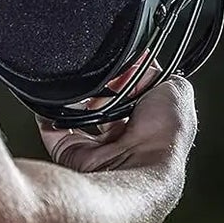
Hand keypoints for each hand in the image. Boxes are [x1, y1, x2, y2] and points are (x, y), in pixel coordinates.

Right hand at [36, 64, 196, 175]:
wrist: (143, 164)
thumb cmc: (166, 135)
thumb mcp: (175, 90)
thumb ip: (160, 73)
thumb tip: (142, 58)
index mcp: (146, 125)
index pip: (129, 95)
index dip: (122, 77)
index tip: (116, 63)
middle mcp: (121, 139)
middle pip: (100, 104)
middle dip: (97, 89)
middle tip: (99, 78)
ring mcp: (96, 149)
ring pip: (75, 116)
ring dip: (74, 99)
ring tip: (79, 86)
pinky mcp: (73, 154)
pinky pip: (52, 129)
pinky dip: (48, 114)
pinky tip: (55, 99)